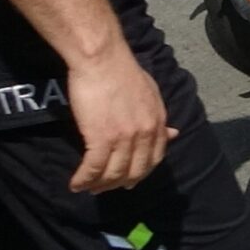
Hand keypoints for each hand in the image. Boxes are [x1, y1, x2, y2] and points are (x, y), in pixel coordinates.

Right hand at [65, 53, 176, 192]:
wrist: (103, 61)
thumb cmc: (122, 72)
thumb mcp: (151, 94)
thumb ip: (159, 117)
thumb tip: (173, 134)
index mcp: (157, 122)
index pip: (154, 159)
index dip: (140, 174)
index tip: (128, 181)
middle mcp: (145, 133)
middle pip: (134, 171)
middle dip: (118, 184)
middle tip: (103, 188)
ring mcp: (124, 137)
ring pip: (113, 173)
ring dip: (99, 185)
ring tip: (87, 187)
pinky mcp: (101, 138)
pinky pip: (94, 168)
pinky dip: (84, 179)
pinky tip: (76, 184)